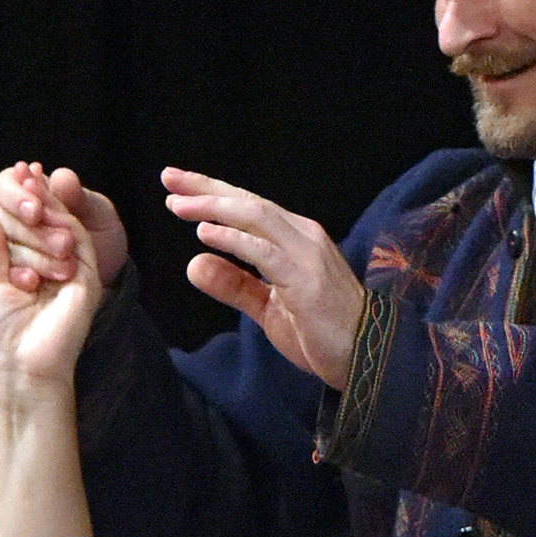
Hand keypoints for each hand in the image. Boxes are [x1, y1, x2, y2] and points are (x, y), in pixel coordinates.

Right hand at [0, 161, 130, 299]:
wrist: (101, 274)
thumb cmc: (98, 236)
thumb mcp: (98, 214)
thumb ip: (79, 196)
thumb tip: (60, 177)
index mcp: (23, 190)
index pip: (4, 184)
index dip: (17, 197)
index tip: (36, 211)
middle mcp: (4, 215)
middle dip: (31, 232)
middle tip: (64, 245)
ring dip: (30, 257)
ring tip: (65, 268)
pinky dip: (16, 276)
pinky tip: (34, 281)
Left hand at [0, 175, 100, 386]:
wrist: (26, 362)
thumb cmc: (3, 330)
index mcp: (24, 264)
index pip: (20, 224)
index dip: (16, 198)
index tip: (14, 173)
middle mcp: (47, 262)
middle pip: (37, 218)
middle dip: (24, 198)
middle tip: (19, 177)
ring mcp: (69, 266)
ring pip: (56, 222)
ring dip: (39, 204)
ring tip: (27, 184)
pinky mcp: (85, 274)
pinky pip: (74, 235)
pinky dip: (59, 214)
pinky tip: (42, 199)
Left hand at [161, 167, 364, 390]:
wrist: (366, 358)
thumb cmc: (321, 332)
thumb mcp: (268, 307)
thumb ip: (235, 285)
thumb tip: (194, 264)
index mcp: (295, 239)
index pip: (249, 206)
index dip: (212, 192)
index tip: (177, 184)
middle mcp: (302, 236)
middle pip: (249, 202)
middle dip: (206, 188)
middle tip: (169, 178)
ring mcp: (306, 255)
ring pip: (256, 217)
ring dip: (214, 208)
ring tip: (179, 204)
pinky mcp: (306, 279)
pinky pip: (264, 252)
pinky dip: (233, 239)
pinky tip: (205, 233)